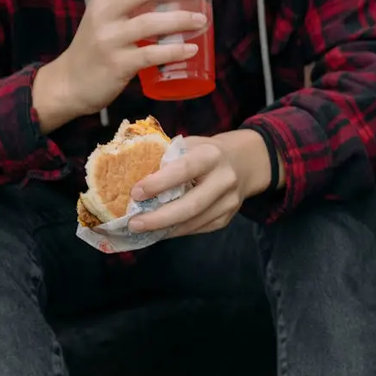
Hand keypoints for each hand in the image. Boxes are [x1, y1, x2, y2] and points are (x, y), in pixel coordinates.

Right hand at [33, 0, 205, 128]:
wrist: (70, 83)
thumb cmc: (96, 48)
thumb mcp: (104, 19)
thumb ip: (128, 6)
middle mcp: (103, 14)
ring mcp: (110, 39)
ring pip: (150, 23)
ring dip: (180, 20)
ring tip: (202, 21)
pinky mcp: (118, 64)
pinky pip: (151, 54)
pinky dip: (175, 51)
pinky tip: (191, 49)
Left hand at [127, 130, 273, 236]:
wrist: (244, 162)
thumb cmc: (206, 152)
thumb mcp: (190, 144)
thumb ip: (167, 157)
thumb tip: (131, 175)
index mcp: (211, 155)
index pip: (184, 170)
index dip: (159, 183)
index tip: (135, 193)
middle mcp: (224, 179)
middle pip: (191, 205)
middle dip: (159, 217)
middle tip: (134, 223)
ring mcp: (229, 201)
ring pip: (194, 222)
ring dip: (165, 228)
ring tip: (141, 229)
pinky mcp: (227, 217)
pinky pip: (198, 228)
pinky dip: (176, 231)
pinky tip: (160, 230)